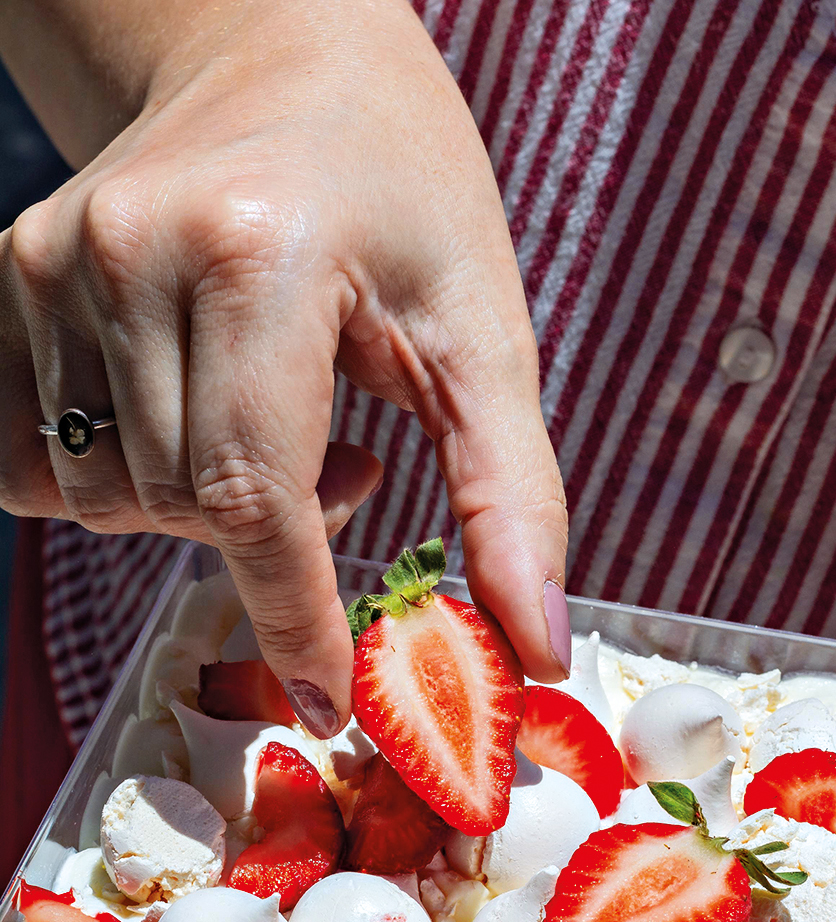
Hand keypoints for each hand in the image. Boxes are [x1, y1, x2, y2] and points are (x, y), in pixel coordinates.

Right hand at [0, 0, 568, 734]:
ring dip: (200, 511)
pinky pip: (36, 466)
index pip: (252, 494)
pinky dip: (120, 485)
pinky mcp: (7, 283)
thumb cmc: (398, 185)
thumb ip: (511, 494)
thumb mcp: (481, 328)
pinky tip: (191, 421)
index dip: (293, 617)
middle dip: (272, 544)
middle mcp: (126, 253)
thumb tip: (535, 647)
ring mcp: (47, 266)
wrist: (276, 54)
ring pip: (107, 499)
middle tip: (347, 468)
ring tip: (277, 422)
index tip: (330, 695)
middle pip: (180, 510)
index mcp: (257, 252)